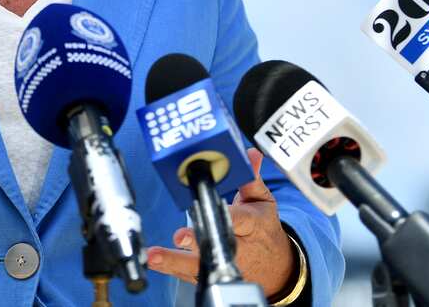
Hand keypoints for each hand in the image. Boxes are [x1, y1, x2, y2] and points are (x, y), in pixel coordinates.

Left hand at [145, 148, 297, 295]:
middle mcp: (238, 248)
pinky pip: (189, 274)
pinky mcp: (210, 272)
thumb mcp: (263, 202)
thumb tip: (250, 154)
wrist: (274, 266)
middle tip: (179, 236)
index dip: (228, 216)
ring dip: (174, 261)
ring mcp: (222, 262)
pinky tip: (153, 262)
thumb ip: (252, 179)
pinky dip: (171, 269)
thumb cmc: (262, 228)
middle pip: (216, 246)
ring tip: (154, 256)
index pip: (241, 219)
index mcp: (252, 225)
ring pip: (199, 266)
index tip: (212, 210)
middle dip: (197, 242)